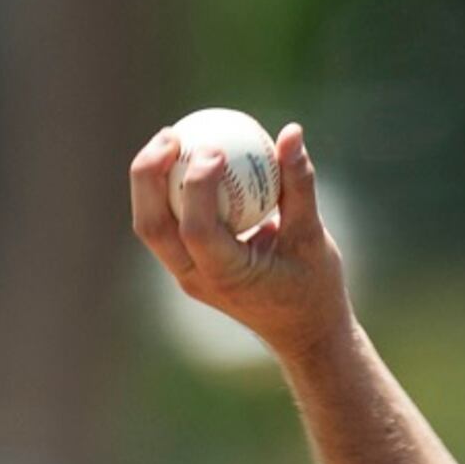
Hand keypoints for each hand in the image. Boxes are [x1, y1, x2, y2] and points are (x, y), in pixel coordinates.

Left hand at [128, 121, 350, 364]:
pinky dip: (166, 189)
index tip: (216, 149)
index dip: (198, 185)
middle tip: (172, 135)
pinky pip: (165, 222)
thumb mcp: (314, 236)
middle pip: (152, 225)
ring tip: (171, 138)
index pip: (197, 229)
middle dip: (149, 175)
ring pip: (149, 224)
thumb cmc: (315, 286)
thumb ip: (300, 185)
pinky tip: (183, 156)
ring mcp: (185, 274)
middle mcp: (197, 279)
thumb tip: (292, 132)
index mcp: (227, 277)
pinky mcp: (185, 265)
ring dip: (149, 180)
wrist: (303, 332)